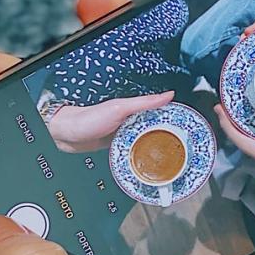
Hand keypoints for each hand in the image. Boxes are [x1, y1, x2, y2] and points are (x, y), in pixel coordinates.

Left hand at [45, 92, 174, 152]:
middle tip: (185, 145)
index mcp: (134, 108)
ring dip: (156, 146)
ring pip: (146, 140)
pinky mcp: (118, 146)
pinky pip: (135, 150)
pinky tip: (150, 159)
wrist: (65, 135)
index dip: (174, 116)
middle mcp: (131, 120)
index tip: (189, 123)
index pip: (160, 110)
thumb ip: (144, 103)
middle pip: (155, 127)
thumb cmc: (87, 118)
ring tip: (172, 155)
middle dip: (169, 135)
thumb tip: (169, 94)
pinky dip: (142, 154)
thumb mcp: (119, 109)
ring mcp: (125, 134)